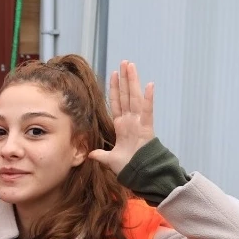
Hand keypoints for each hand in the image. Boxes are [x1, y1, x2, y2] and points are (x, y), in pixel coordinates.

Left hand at [88, 60, 154, 174]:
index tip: (113, 75)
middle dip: (125, 79)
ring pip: (135, 98)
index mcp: (122, 126)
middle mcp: (131, 121)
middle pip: (127, 95)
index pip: (117, 103)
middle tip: (124, 62)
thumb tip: (89, 153)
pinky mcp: (147, 128)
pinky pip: (148, 111)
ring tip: (131, 66)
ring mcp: (139, 123)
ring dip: (133, 82)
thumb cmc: (128, 168)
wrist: (140, 176)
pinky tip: (149, 85)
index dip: (115, 89)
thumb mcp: (110, 160)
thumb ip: (101, 155)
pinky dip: (148, 99)